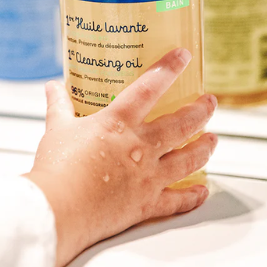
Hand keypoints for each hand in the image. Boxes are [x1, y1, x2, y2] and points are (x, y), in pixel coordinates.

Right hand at [24, 48, 217, 266]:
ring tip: (213, 139)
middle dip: (201, 110)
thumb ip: (60, 106)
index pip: (150, 87)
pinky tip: (202, 190)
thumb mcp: (57, 130)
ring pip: (188, 159)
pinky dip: (192, 195)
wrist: (58, 210)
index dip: (169, 68)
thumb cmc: (56, 168)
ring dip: (204, 147)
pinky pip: (177, 200)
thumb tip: (53, 86)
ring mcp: (148, 176)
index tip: (183, 56)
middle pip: (182, 124)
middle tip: (210, 102)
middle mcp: (140, 146)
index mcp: (118, 123)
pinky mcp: (146, 203)